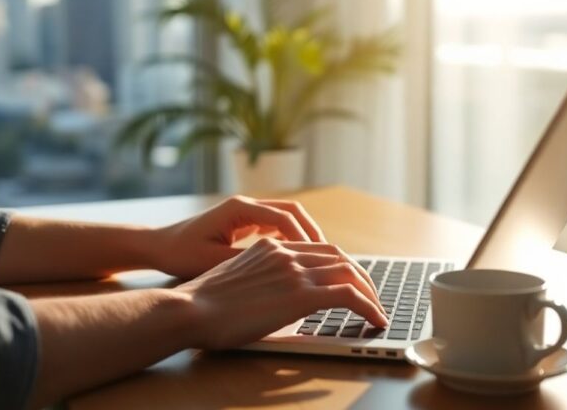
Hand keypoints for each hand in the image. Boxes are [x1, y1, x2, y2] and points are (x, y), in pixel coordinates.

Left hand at [152, 195, 326, 278]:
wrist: (158, 246)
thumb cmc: (180, 254)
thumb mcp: (214, 262)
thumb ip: (247, 262)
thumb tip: (280, 271)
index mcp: (239, 208)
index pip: (284, 218)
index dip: (305, 239)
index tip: (319, 259)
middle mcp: (245, 204)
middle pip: (292, 211)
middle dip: (312, 233)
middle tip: (330, 258)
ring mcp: (245, 211)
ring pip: (286, 217)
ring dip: (304, 236)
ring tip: (319, 260)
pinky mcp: (243, 222)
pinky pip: (275, 225)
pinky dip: (290, 239)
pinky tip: (298, 260)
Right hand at [176, 237, 388, 349]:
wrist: (189, 309)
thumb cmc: (201, 305)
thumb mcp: (233, 280)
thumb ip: (256, 280)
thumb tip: (267, 297)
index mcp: (268, 247)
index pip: (316, 249)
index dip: (338, 264)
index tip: (347, 280)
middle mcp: (284, 252)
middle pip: (338, 256)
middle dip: (360, 276)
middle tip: (371, 295)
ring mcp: (294, 270)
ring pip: (349, 272)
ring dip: (369, 291)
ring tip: (377, 310)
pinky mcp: (301, 293)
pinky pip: (348, 294)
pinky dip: (368, 306)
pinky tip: (376, 319)